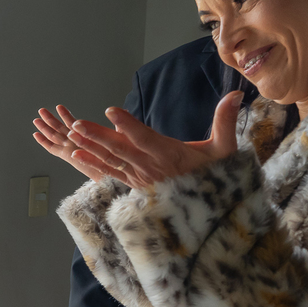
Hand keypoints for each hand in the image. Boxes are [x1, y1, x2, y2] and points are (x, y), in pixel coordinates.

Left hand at [32, 91, 242, 189]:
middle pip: (120, 149)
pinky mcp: (133, 184)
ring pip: (111, 160)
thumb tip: (236, 93)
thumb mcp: (224, 151)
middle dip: (97, 136)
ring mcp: (139, 177)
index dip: (128, 125)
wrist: (206, 213)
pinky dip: (92, 164)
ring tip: (71, 135)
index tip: (112, 111)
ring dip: (90, 147)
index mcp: (169, 154)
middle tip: (76, 124)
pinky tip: (76, 155)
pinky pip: (109, 173)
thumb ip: (225, 122)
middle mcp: (150, 166)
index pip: (145, 137)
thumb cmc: (215, 177)